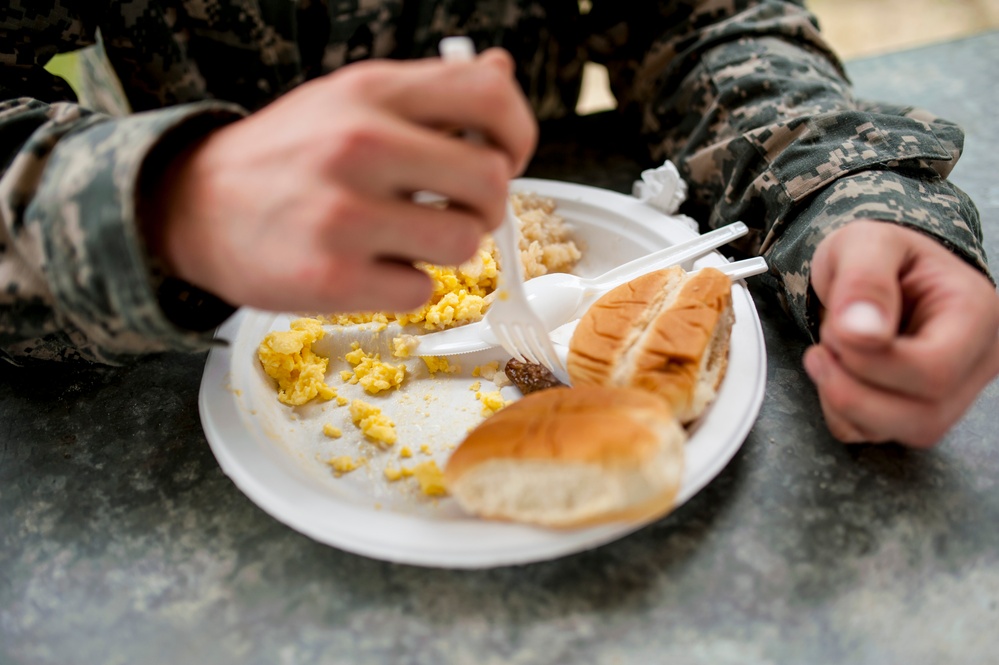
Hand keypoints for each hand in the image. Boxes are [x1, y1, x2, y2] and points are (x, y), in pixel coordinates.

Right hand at [148, 49, 535, 313]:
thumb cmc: (285, 155)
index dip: (518, 135)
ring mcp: (344, 215)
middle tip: (454, 209)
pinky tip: (370, 267)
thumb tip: (501, 70)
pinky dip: (404, 286)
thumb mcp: (350, 99)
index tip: (507, 157)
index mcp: (372, 91)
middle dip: (485, 205)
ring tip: (404, 238)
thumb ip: (429, 92)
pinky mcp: (332, 279)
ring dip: (444, 249)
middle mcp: (360, 145)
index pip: (491, 99)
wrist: (192, 205)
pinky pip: (421, 290)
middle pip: (492, 183)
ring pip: (465, 243)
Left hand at [804, 220, 998, 446]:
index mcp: (975, 314)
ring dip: (844, 399)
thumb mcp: (864, 243)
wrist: (875, 270)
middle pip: (923, 415)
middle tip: (826, 342)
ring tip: (830, 353)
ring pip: (900, 433)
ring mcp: (951, 393)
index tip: (837, 327)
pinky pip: (873, 435)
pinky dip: (840, 412)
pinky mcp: (916, 411)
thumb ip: (864, 281)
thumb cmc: (880, 254)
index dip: (872, 361)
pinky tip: (837, 373)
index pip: (935, 369)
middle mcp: (975, 361)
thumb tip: (862, 331)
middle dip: (853, 385)